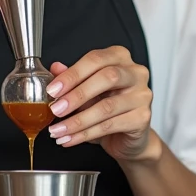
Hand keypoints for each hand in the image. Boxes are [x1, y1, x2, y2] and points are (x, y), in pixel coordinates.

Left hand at [44, 46, 156, 162]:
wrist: (128, 137)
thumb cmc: (108, 108)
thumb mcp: (87, 91)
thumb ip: (72, 78)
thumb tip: (55, 69)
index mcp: (120, 58)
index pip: (95, 59)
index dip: (72, 74)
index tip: (53, 90)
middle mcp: (135, 73)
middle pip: (107, 78)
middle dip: (77, 95)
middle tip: (56, 109)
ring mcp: (142, 95)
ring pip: (106, 106)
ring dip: (77, 120)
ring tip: (58, 130)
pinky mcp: (142, 118)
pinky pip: (110, 125)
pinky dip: (85, 134)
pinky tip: (71, 138)